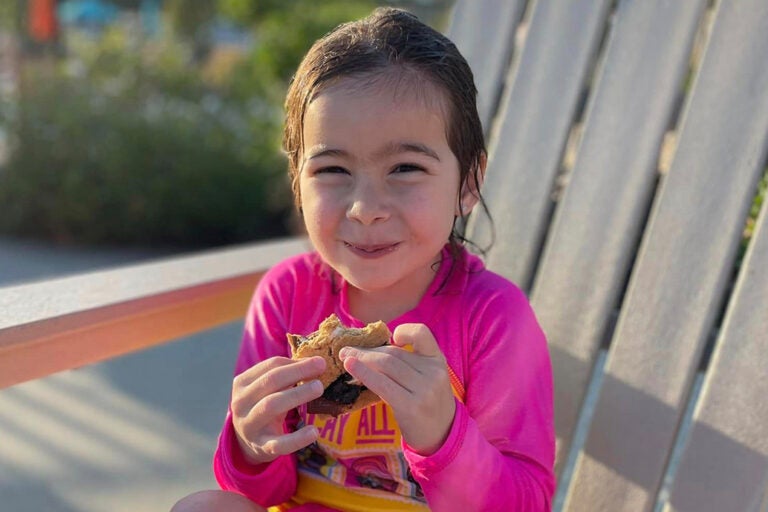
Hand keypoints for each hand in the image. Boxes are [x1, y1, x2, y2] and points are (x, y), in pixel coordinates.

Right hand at [230, 356, 325, 464]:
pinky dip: (297, 438)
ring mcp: (249, 426)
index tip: (319, 361)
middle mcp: (241, 403)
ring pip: (271, 406)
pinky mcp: (262, 447)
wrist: (246, 443)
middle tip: (321, 367)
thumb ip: (285, 375)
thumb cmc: (262, 406)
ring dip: (297, 395)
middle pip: (270, 381)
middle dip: (297, 372)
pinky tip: (314, 432)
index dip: (295, 362)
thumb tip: (315, 363)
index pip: (270, 366)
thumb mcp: (267, 390)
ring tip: (319, 388)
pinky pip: (280, 443)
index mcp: (242, 383)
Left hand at [340, 323, 455, 454]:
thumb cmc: (427, 404)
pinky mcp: (411, 406)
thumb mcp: (427, 379)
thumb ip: (408, 364)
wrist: (442, 436)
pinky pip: (382, 384)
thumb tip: (370, 350)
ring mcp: (424, 389)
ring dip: (361, 359)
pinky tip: (350, 367)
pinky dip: (363, 372)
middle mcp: (434, 372)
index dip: (403, 331)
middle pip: (394, 353)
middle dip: (367, 350)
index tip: (390, 336)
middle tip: (347, 350)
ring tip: (345, 358)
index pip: (422, 333)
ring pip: (386, 365)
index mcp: (437, 360)